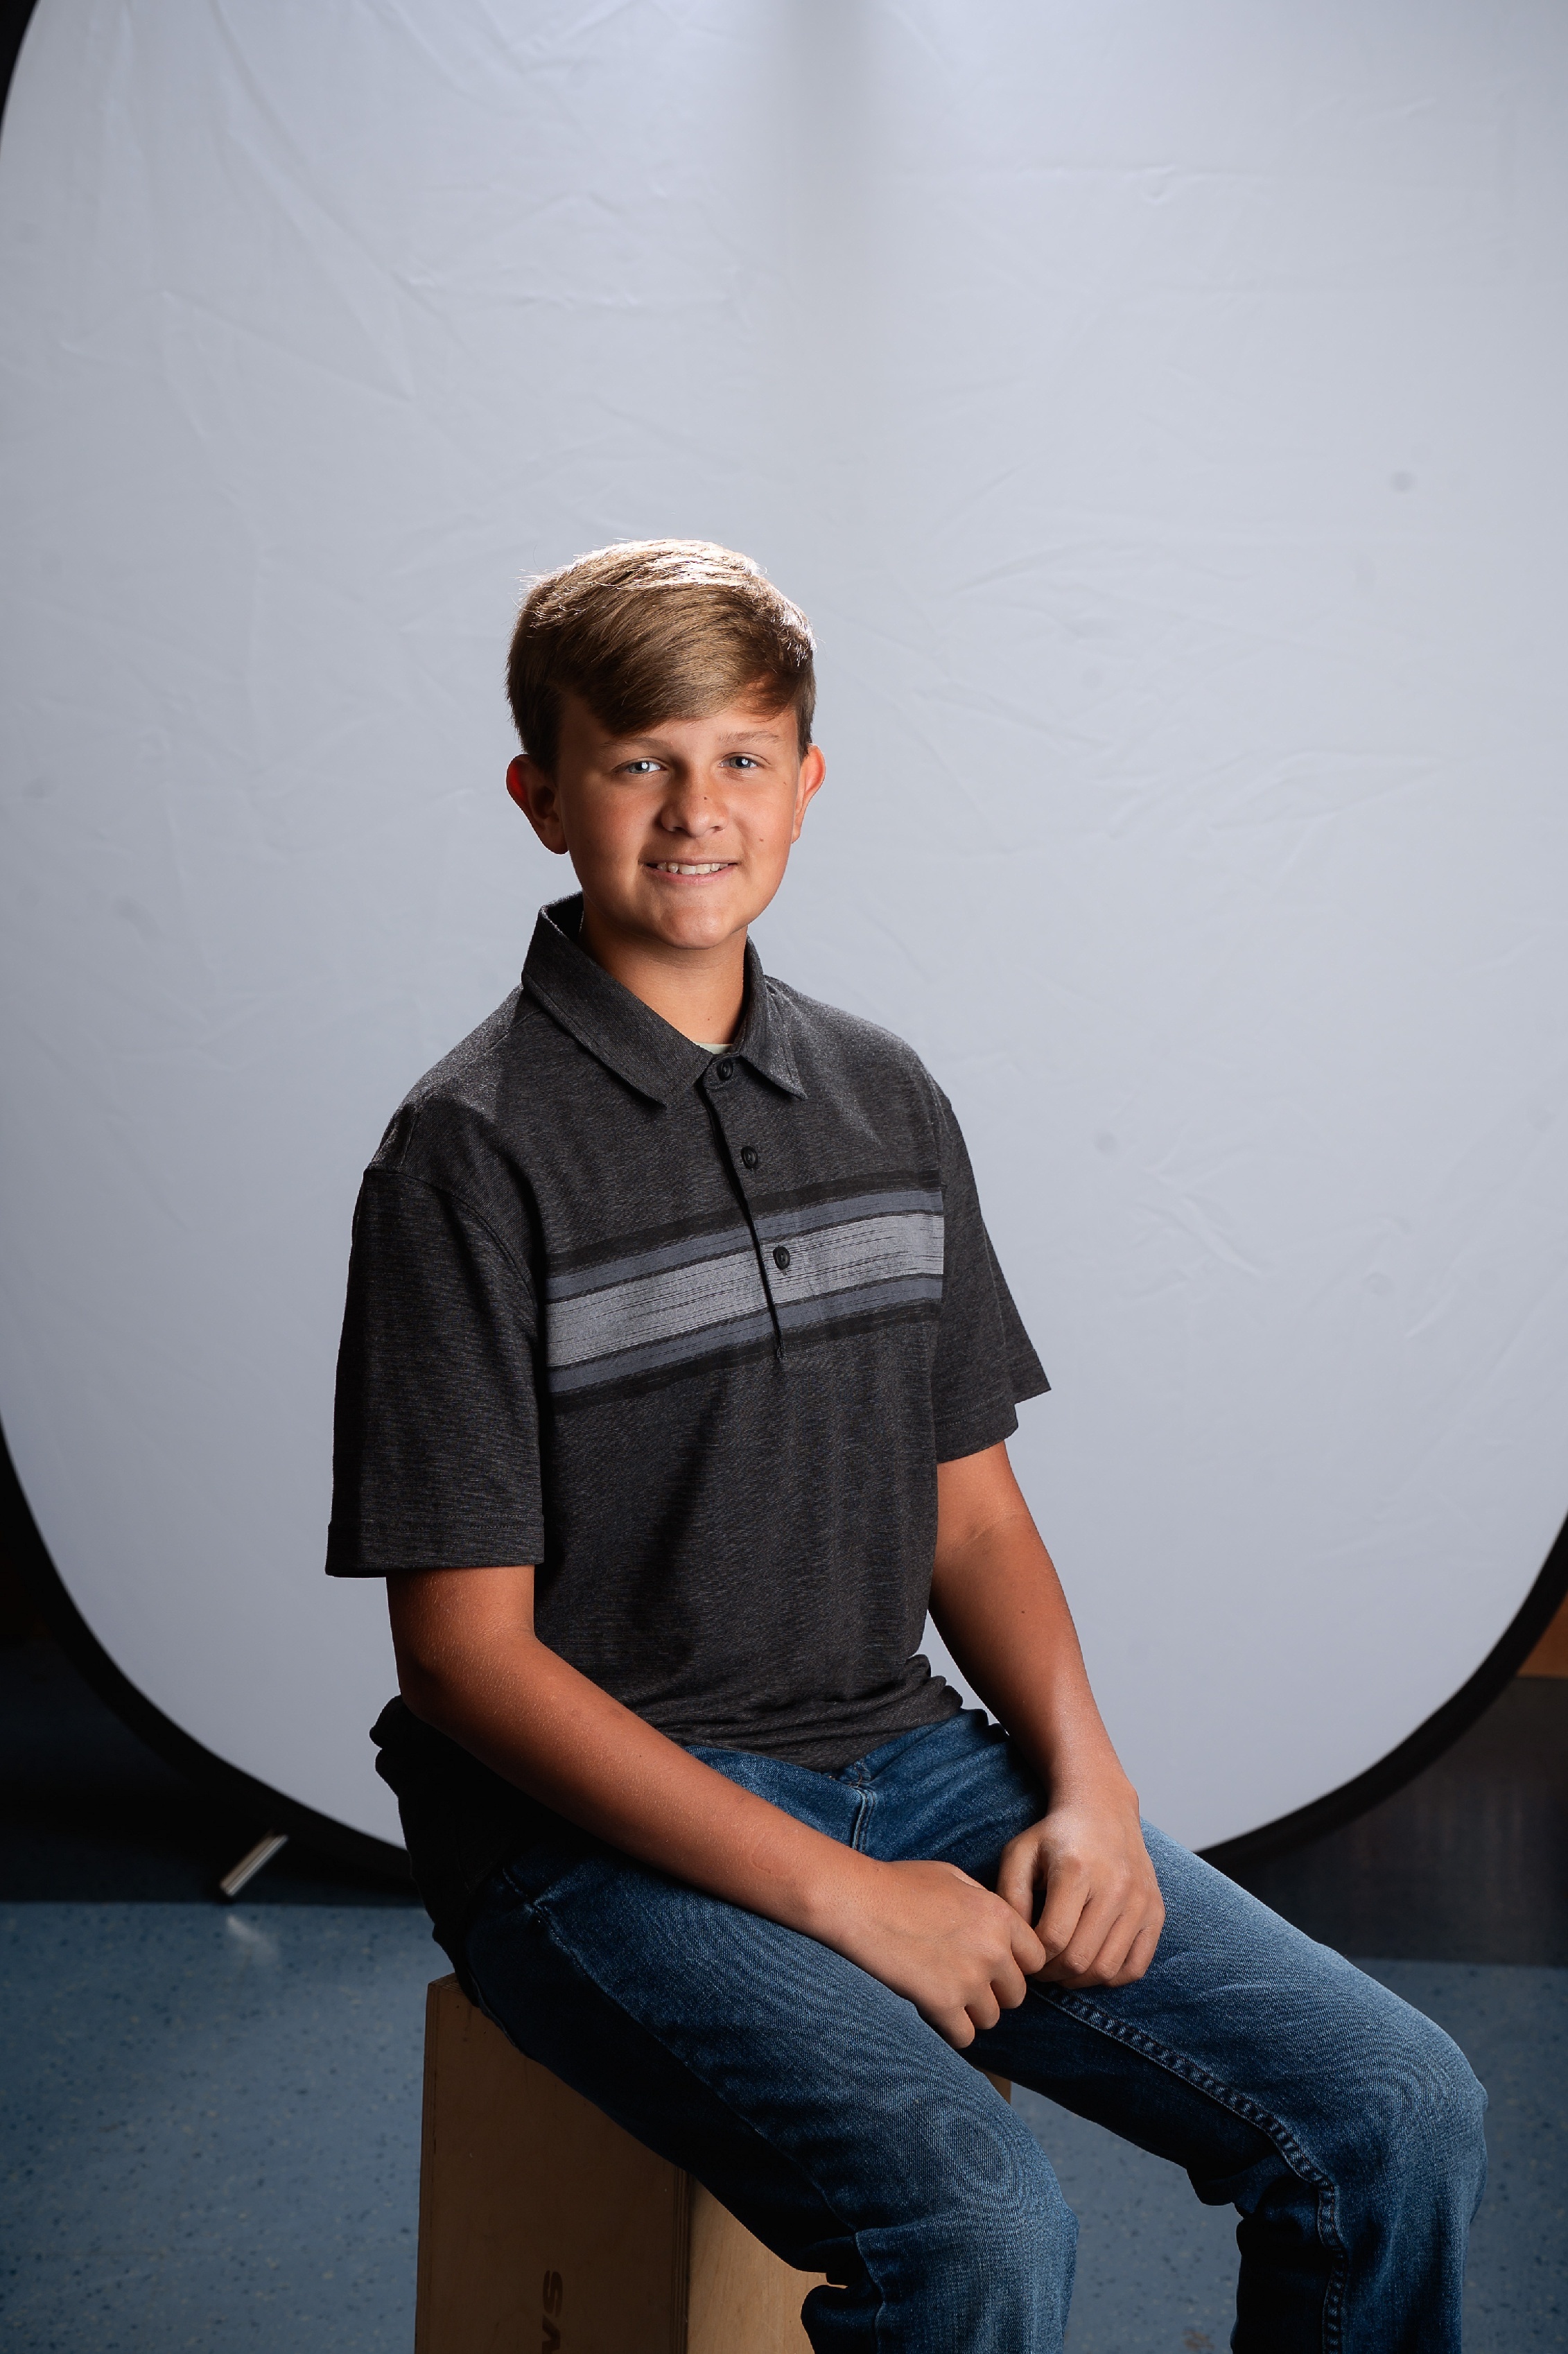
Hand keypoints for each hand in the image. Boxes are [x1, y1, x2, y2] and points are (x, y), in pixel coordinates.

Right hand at [823, 1856, 1048, 2049]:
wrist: (858, 1902)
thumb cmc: (899, 1884)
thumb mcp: (953, 1877)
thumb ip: (985, 1903)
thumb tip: (999, 1927)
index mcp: (999, 1915)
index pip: (1035, 1959)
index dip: (1015, 1965)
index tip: (993, 1967)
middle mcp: (993, 1949)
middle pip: (1016, 1995)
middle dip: (994, 1992)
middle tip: (963, 1982)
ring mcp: (969, 1979)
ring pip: (991, 2018)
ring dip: (971, 2012)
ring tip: (944, 1994)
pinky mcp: (943, 2004)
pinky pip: (965, 2036)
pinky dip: (951, 2030)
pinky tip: (932, 2011)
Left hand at [997, 1785, 1163, 1989]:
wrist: (1104, 1809)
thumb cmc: (1055, 1836)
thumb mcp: (1020, 1853)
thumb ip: (1010, 1897)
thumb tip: (1019, 1944)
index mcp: (1076, 1870)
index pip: (1054, 1938)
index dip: (1034, 1958)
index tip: (1026, 1954)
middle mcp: (1115, 1886)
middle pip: (1080, 1959)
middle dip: (1053, 1974)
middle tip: (1041, 1968)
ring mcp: (1139, 1901)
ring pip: (1107, 1969)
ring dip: (1079, 1980)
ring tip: (1062, 1968)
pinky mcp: (1156, 1912)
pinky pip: (1136, 1967)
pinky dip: (1111, 1977)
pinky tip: (1091, 1963)